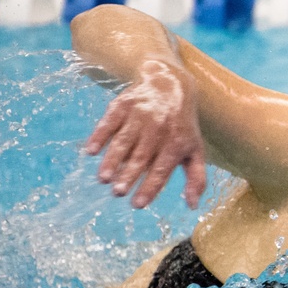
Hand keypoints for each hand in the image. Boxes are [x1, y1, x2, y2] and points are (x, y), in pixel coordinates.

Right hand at [85, 61, 206, 208]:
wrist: (170, 82)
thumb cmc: (182, 125)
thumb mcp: (195, 149)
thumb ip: (196, 178)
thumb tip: (193, 206)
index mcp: (176, 142)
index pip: (162, 169)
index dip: (150, 187)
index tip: (137, 204)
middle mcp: (158, 129)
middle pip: (141, 156)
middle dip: (129, 175)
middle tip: (118, 192)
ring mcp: (140, 115)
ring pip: (124, 141)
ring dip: (113, 160)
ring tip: (103, 178)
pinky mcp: (124, 104)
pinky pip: (110, 121)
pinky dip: (100, 135)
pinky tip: (91, 151)